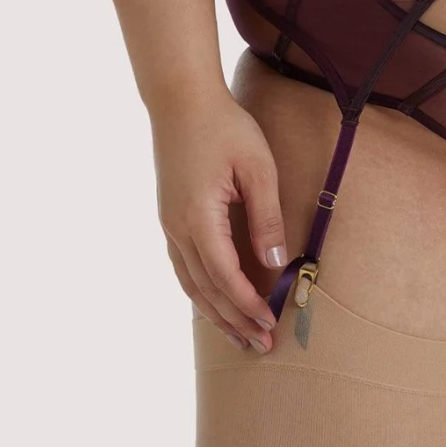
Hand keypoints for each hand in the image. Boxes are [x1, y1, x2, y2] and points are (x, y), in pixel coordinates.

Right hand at [149, 87, 288, 351]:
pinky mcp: (170, 217)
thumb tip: (276, 264)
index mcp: (198, 217)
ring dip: (215, 313)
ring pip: (190, 284)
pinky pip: (183, 267)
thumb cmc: (224, 126)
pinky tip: (214, 303)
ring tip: (239, 338)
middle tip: (261, 347)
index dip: (247, 304)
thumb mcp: (257, 167)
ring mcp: (169, 224)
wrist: (180, 99)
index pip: (224, 276)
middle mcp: (177, 227)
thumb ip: (266, 217)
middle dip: (234, 321)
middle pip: (205, 289)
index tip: (270, 324)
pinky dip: (200, 292)